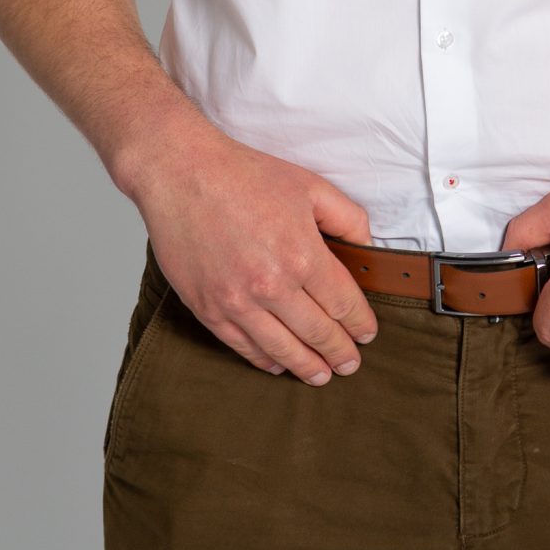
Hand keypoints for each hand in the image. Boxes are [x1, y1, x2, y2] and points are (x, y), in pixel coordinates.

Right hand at [128, 114, 379, 385]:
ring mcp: (236, 301)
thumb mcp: (310, 186)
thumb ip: (347, 218)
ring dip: (306, 366)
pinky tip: (279, 364)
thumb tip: (367, 249)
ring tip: (322, 375)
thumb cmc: (244, 175)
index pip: (342, 303)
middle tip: (350, 364)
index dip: (359, 323)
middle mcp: (271, 285)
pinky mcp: (208, 309)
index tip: (367, 333)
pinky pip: (243, 346)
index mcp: (302, 253)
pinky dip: (265, 360)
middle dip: (339, 352)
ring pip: (282, 348)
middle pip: (317, 332)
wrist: (182, 174)